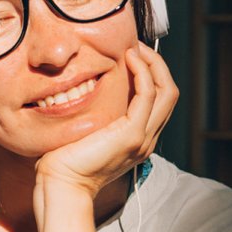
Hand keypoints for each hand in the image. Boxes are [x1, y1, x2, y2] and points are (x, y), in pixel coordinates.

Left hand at [34, 41, 177, 198]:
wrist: (61, 186)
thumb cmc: (64, 162)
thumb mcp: (85, 134)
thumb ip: (96, 116)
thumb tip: (85, 91)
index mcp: (137, 140)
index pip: (158, 101)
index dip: (151, 74)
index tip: (132, 55)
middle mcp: (146, 140)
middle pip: (169, 93)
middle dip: (156, 65)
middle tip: (137, 46)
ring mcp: (142, 138)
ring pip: (166, 91)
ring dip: (153, 64)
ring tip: (135, 48)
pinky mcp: (131, 135)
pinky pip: (148, 94)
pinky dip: (143, 72)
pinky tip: (129, 59)